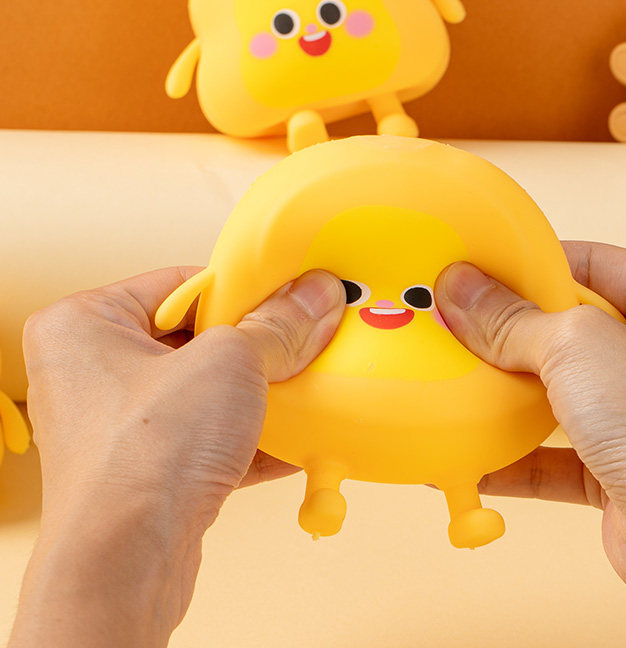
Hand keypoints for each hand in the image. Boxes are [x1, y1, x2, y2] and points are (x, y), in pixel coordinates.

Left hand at [10, 266, 343, 647]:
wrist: (127, 565)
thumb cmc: (143, 455)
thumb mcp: (229, 363)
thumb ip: (278, 325)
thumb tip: (315, 295)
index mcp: (85, 323)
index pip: (181, 284)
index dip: (243, 289)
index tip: (290, 293)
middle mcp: (92, 371)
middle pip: (198, 338)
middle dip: (258, 346)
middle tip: (305, 338)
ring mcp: (119, 424)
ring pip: (207, 391)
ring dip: (262, 393)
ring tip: (307, 386)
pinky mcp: (147, 468)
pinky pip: (209, 437)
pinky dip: (253, 437)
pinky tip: (299, 438)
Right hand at [434, 242, 625, 646]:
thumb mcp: (576, 344)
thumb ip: (511, 318)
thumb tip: (459, 289)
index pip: (594, 262)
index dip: (533, 264)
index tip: (479, 267)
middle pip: (571, 325)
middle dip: (511, 329)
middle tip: (456, 319)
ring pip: (561, 386)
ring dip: (509, 389)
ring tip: (456, 375)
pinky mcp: (623, 462)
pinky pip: (555, 446)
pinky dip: (514, 449)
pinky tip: (471, 448)